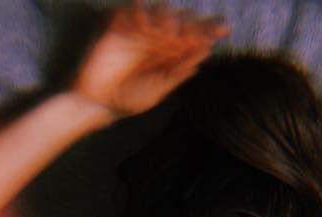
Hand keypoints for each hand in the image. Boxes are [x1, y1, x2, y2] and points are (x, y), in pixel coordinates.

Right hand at [70, 2, 229, 119]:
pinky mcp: (120, 27)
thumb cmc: (127, 100)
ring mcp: (140, 31)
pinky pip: (133, 10)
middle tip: (188, 36)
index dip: (209, 31)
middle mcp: (158, 40)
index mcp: (171, 55)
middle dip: (191, 24)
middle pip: (181, 20)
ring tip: (166, 34)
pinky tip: (143, 26)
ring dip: (167, 18)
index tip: (224, 30)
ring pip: (161, 11)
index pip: (193, 38)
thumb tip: (203, 54)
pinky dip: (141, 11)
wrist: (97, 102)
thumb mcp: (157, 90)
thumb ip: (177, 72)